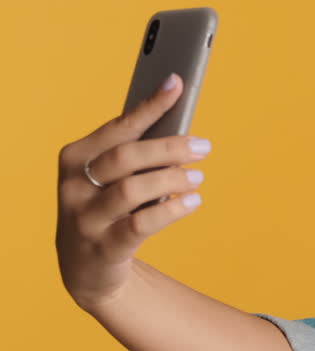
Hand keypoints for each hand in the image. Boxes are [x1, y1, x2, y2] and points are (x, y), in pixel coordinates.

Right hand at [55, 73, 209, 311]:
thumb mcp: (112, 178)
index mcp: (75, 157)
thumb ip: (136, 154)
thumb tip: (180, 126)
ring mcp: (85, 218)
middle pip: (126, 157)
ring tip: (197, 177)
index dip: (149, 105)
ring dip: (172, 179)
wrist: (86, 266)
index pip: (118, 126)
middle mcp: (74, 185)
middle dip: (169, 148)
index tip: (177, 84)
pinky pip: (140, 224)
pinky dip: (171, 210)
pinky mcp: (103, 247)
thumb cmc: (108, 207)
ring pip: (133, 190)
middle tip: (203, 146)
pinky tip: (192, 202)